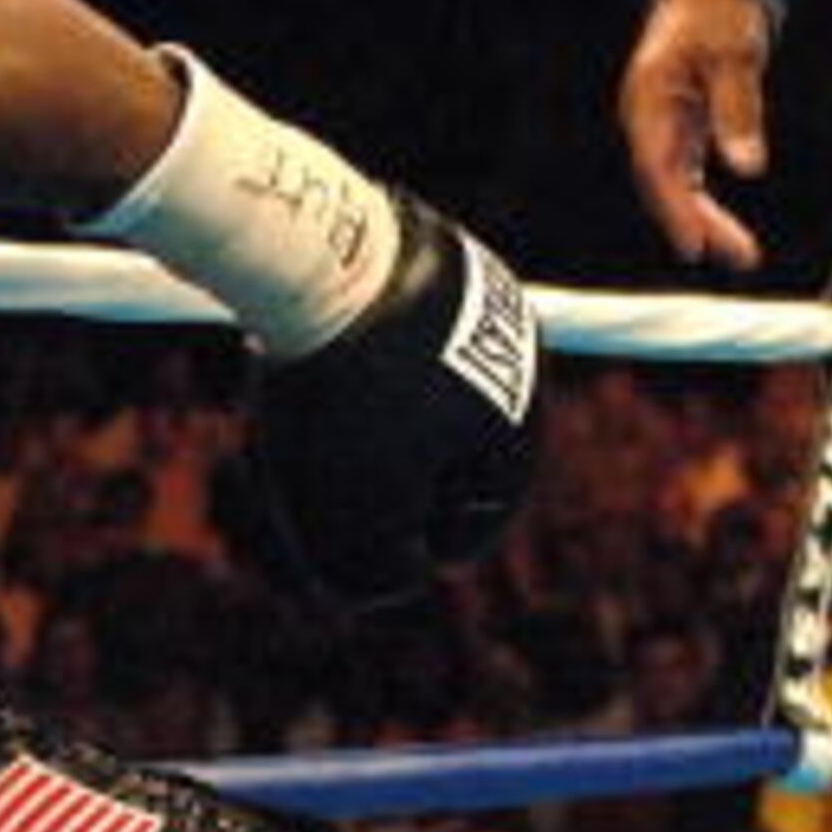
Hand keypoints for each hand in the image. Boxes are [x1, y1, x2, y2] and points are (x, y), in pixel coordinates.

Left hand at [250, 186, 540, 606]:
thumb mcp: (354, 519)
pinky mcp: (421, 256)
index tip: (364, 548)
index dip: (418, 550)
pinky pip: (392, 334)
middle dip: (395, 480)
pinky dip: (355, 360)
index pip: (480, 520)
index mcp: (520, 424)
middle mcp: (515, 357)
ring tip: (313, 421)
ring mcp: (473, 297)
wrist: (313, 254)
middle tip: (332, 486)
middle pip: (451, 452)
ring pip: (419, 391)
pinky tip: (310, 363)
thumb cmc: (342, 397)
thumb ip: (378, 573)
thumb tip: (399, 577)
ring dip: (372, 418)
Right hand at [619, 0, 776, 270]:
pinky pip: (685, 172)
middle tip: (739, 256)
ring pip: (675, 183)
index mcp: (648, 99)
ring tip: (739, 251)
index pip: (658, 167)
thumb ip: (738, 112)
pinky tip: (722, 224)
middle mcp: (647, 117)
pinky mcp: (678, 124)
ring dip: (703, 218)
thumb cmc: (718, 13)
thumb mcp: (735, 58)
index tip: (697, 245)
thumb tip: (748, 166)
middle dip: (697, 224)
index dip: (676, 210)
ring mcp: (660, 123)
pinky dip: (702, 199)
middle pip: (664, 184)